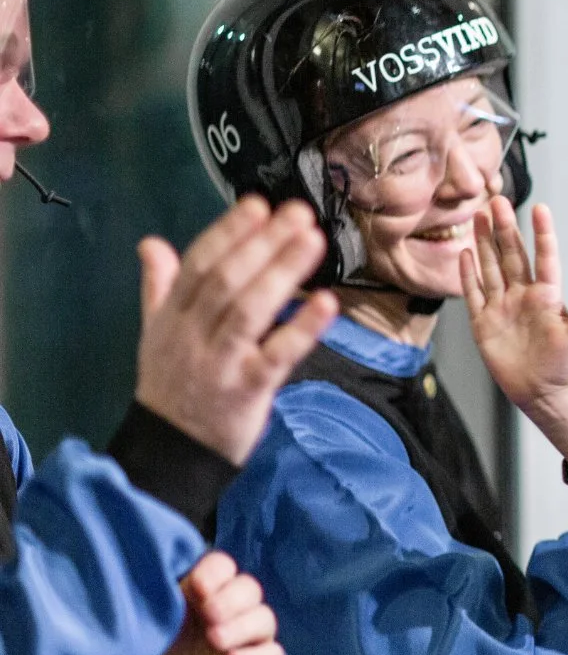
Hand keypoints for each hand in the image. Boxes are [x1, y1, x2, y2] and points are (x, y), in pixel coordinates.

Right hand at [133, 197, 339, 464]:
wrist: (170, 451)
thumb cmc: (172, 385)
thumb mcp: (156, 334)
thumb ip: (160, 286)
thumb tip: (151, 242)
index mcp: (172, 316)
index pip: (199, 265)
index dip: (228, 232)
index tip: (258, 204)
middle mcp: (193, 335)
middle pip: (227, 281)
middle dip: (262, 243)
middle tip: (298, 212)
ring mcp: (220, 363)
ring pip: (249, 311)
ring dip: (283, 271)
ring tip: (313, 240)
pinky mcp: (248, 390)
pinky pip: (277, 355)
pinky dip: (302, 328)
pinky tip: (327, 303)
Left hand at [133, 552, 283, 654]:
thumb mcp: (146, 633)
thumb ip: (153, 608)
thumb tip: (145, 583)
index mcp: (205, 594)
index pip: (221, 567)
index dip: (215, 572)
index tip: (198, 587)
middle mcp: (233, 611)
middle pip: (248, 588)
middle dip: (231, 598)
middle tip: (209, 615)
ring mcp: (252, 639)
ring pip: (264, 619)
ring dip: (242, 626)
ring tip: (216, 641)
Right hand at [462, 197, 567, 465]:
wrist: (542, 391)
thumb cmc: (565, 364)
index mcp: (547, 294)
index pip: (544, 257)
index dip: (542, 233)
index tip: (540, 208)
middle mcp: (523, 295)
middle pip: (511, 255)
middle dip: (504, 229)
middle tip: (496, 200)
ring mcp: (502, 306)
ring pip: (490, 268)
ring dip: (484, 243)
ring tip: (479, 216)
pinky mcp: (484, 322)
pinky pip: (474, 294)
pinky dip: (468, 274)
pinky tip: (465, 253)